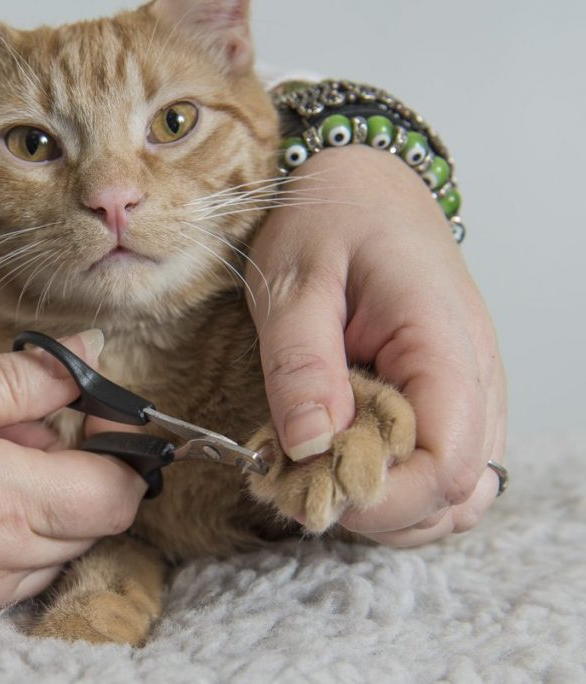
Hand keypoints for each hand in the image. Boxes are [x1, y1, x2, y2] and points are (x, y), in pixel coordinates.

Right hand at [0, 330, 144, 671]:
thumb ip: (7, 381)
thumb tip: (83, 358)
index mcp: (1, 500)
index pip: (120, 490)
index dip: (122, 443)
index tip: (86, 405)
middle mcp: (1, 559)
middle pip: (96, 517)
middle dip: (76, 462)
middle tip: (6, 420)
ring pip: (57, 542)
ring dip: (39, 493)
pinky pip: (13, 567)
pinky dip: (6, 526)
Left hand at [246, 145, 505, 546]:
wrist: (361, 179)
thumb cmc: (328, 219)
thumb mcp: (293, 281)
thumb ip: (300, 364)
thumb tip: (310, 448)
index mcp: (441, 339)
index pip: (448, 462)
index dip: (383, 498)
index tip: (314, 488)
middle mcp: (474, 372)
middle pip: (459, 492)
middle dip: (381, 510)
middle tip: (304, 482)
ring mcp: (469, 387)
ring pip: (457, 491)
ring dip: (390, 504)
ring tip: (319, 470)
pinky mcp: (450, 394)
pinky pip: (443, 465)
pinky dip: (396, 482)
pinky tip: (343, 456)